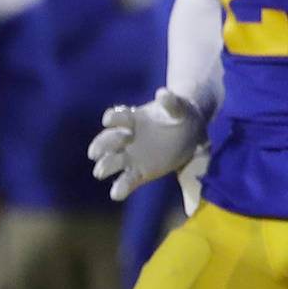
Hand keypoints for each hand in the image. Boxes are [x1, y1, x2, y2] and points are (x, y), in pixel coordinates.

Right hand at [89, 88, 206, 201]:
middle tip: (99, 151)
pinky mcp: (138, 173)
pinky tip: (117, 194)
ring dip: (104, 166)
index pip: (116, 118)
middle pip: (106, 142)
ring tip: (100, 172)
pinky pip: (125, 181)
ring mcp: (129, 157)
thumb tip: (163, 93)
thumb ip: (171, 102)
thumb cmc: (180, 116)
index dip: (112, 119)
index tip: (109, 121)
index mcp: (131, 120)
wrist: (189, 133)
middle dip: (102, 145)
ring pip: (109, 162)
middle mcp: (124, 139)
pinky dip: (120, 188)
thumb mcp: (179, 107)